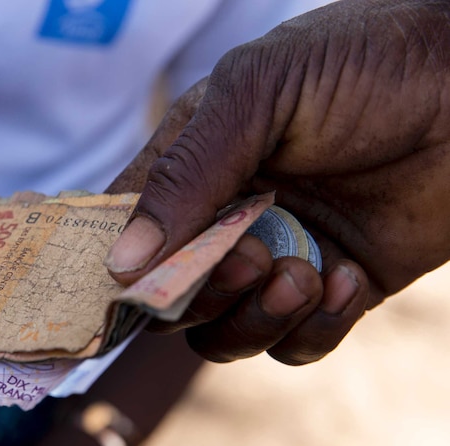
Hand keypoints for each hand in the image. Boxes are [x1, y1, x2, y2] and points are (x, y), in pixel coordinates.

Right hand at [105, 0, 449, 364]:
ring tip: (304, 272)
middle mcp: (227, 220)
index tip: (122, 288)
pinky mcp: (335, 287)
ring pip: (226, 335)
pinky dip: (316, 328)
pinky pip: (297, 345)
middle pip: (173, 300)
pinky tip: (347, 278)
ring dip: (256, 318)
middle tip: (249, 257)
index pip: (127, 232)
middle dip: (202, 295)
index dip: (118, 268)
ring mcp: (280, 258)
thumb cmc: (363, 63)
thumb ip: (186, 173)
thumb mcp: (257, 92)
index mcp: (194, 169)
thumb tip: (122, 264)